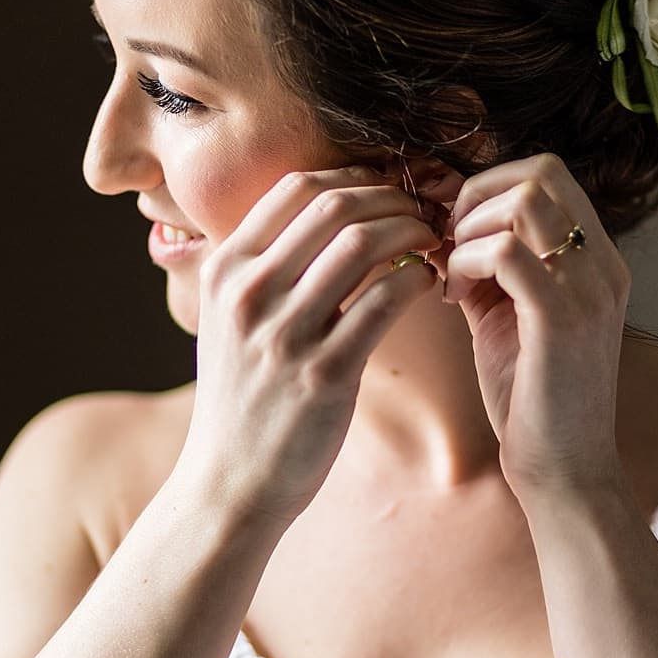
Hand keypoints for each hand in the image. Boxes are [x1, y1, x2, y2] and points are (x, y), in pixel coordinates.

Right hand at [179, 165, 440, 523]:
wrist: (230, 481)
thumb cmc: (240, 398)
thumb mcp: (226, 323)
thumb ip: (258, 269)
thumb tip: (311, 213)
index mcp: (224, 272)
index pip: (295, 188)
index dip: (352, 177)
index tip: (384, 191)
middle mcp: (248, 294)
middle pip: (333, 204)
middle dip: (390, 198)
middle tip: (422, 212)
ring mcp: (284, 333)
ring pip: (364, 243)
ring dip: (412, 231)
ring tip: (433, 242)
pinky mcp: (324, 373)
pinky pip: (385, 300)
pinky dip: (417, 279)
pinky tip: (429, 284)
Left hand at [442, 153, 630, 498]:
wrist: (561, 466)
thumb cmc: (529, 394)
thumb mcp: (507, 314)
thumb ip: (488, 266)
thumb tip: (444, 227)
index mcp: (595, 258)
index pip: (547, 173)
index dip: (486, 189)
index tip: (453, 235)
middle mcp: (603, 263)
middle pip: (538, 173)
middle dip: (472, 200)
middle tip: (447, 251)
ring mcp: (589, 288)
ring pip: (523, 201)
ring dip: (467, 231)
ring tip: (451, 278)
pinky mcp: (562, 319)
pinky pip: (505, 251)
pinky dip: (464, 263)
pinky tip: (453, 299)